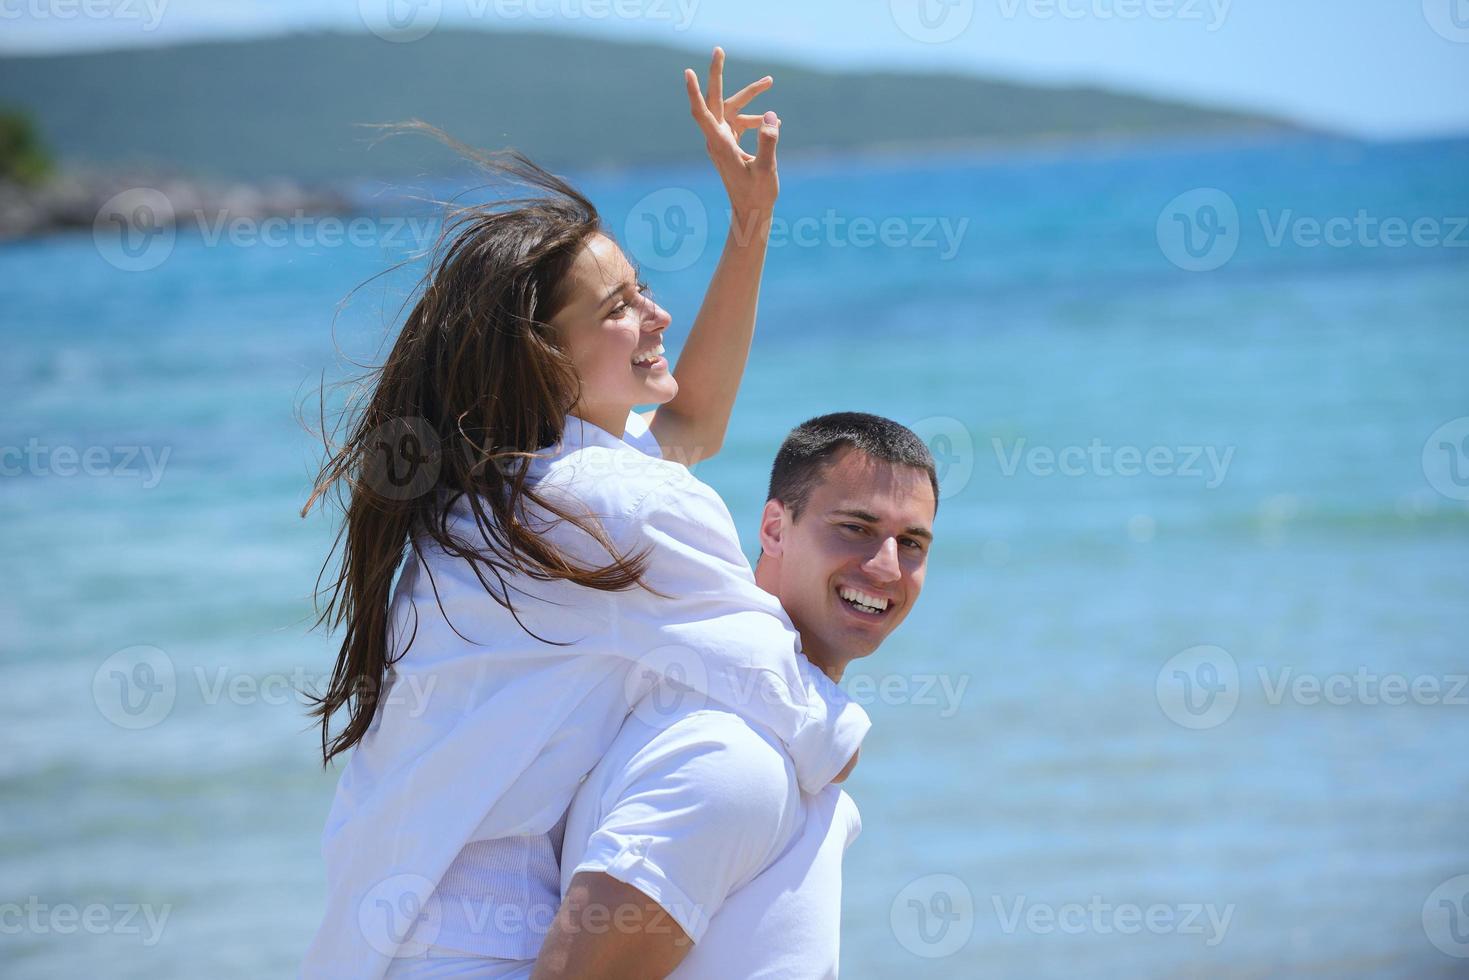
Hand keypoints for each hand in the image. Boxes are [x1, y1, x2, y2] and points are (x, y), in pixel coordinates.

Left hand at [684, 47, 779, 215]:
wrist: (751, 213)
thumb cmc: (757, 195)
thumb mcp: (766, 170)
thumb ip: (769, 143)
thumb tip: (772, 118)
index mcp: (720, 144)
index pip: (702, 112)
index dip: (695, 92)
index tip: (689, 72)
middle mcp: (717, 139)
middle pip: (714, 100)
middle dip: (716, 74)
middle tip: (719, 49)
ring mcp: (722, 141)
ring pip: (731, 109)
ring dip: (750, 96)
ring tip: (770, 80)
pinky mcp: (730, 145)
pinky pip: (739, 122)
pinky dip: (754, 118)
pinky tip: (772, 123)